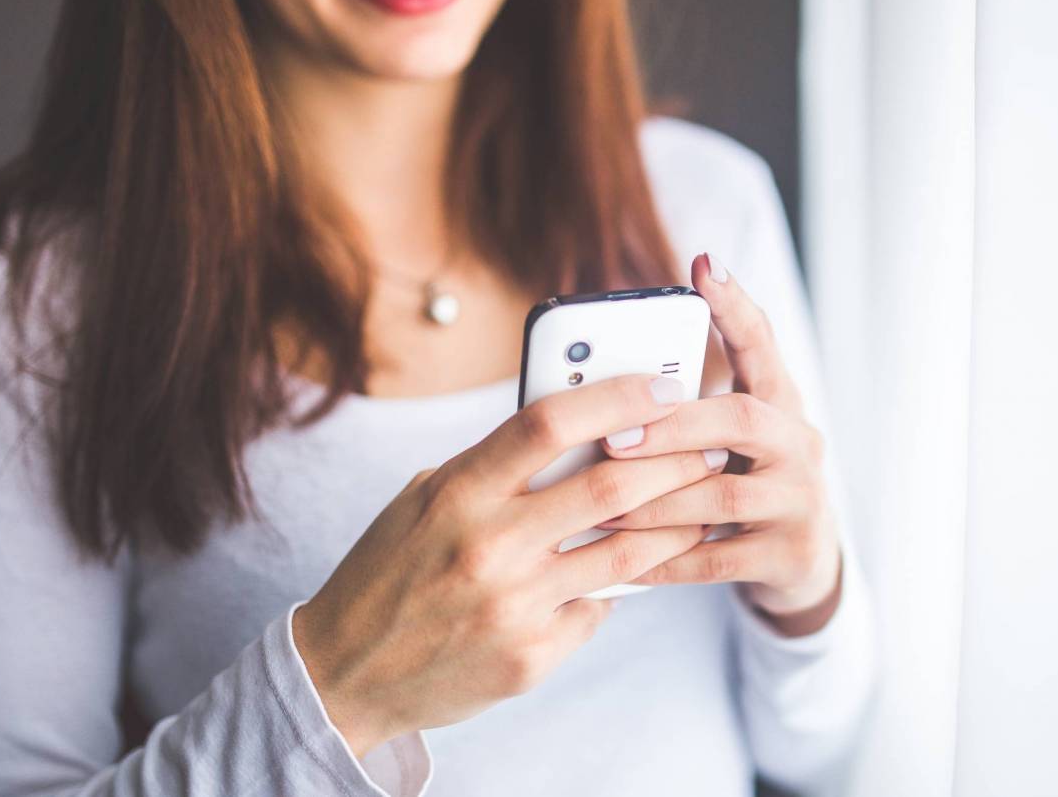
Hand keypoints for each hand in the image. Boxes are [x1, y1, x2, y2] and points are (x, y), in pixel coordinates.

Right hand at [293, 374, 724, 756]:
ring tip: (704, 502)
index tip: (664, 383)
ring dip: (676, 523)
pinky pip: (598, 609)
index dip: (616, 395)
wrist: (346, 674)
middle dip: (675, 459)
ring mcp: (513, 606)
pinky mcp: (531, 656)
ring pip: (626, 554)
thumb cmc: (390, 572)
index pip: (549, 423)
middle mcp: (488, 545)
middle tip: (710, 444)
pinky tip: (637, 572)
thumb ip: (493, 468)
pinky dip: (619, 587)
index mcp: (457, 492)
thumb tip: (579, 430)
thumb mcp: (424, 501)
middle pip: (609, 485)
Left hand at [598, 253, 843, 636]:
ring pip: (724, 496)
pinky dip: (666, 560)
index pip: (762, 344)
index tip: (704, 265)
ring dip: (656, 501)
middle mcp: (800, 443)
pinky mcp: (791, 554)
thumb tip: (598, 388)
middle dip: (673, 427)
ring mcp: (801, 500)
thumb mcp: (726, 442)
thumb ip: (684, 413)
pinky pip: (718, 559)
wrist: (802, 563)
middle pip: (743, 419)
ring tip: (600, 505)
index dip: (735, 306)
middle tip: (611, 437)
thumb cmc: (741, 485)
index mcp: (779, 403)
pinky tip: (625, 563)